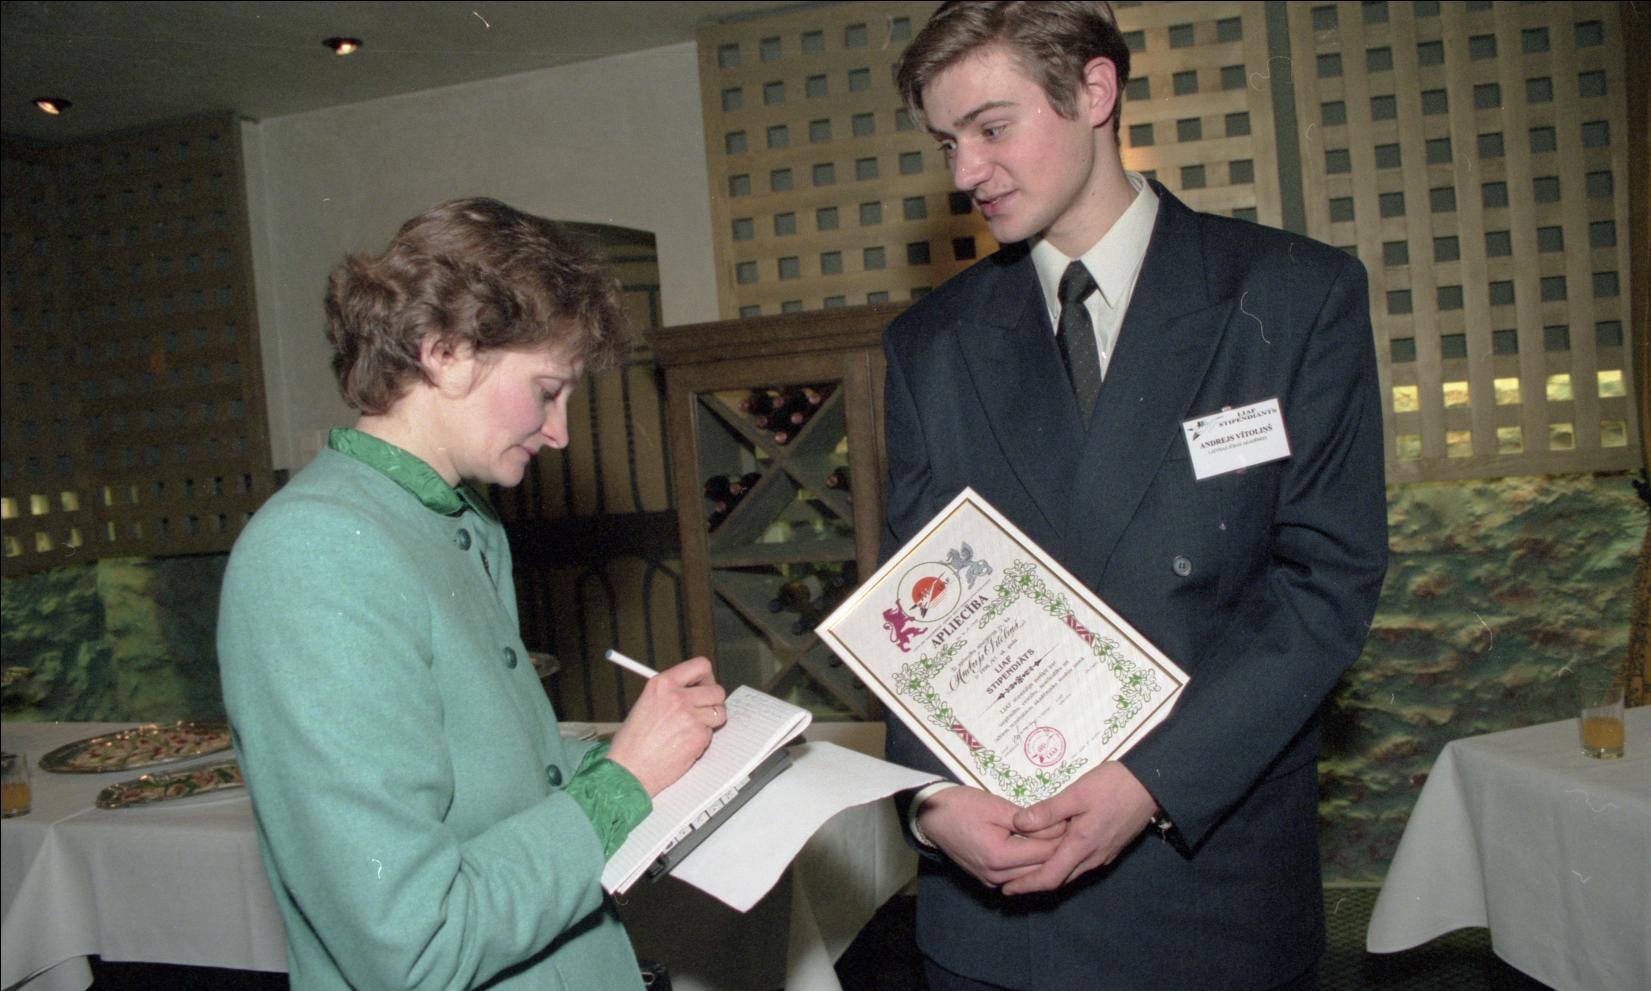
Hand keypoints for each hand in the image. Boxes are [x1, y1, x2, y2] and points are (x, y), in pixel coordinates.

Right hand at [606, 657, 725, 796]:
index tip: (705, 684)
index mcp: (663, 684)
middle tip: (704, 708)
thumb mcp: (646, 703)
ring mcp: (690, 717)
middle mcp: (678, 697)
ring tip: (692, 728)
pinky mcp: (698, 736)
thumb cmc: (632, 742)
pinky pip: (711, 733)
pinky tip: (685, 743)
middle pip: (717, 690)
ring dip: (710, 720)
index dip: (707, 676)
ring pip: (719, 712)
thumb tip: (694, 689)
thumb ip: (670, 693)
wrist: (629, 769)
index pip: (701, 665)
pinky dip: (702, 739)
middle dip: (713, 700)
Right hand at [915, 786, 1065, 888]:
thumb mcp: (997, 807)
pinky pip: (1017, 875)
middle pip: (1041, 868)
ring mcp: (991, 881)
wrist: (930, 816)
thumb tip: (1060, 829)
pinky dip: (1031, 864)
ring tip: (1059, 837)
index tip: (1076, 822)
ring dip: (1046, 858)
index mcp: (999, 856)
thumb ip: (1030, 822)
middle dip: (1059, 850)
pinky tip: (1039, 848)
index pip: (1045, 853)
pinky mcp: (988, 879)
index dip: (1064, 838)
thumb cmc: (962, 806)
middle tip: (1073, 829)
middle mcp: (996, 876)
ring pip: (1031, 875)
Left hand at [1000, 762, 1157, 894]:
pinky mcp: (1110, 847)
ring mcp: (1103, 854)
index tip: (1006, 889)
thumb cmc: (1113, 786)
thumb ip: (1047, 811)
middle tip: (1009, 882)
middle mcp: (1093, 857)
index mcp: (1082, 846)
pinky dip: (1063, 865)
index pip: (1049, 877)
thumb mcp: (1077, 794)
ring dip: (1049, 875)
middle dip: (1034, 883)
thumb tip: (1018, 824)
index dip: (1026, 885)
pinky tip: (1054, 855)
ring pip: (1071, 872)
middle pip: (1059, 879)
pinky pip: (1082, 864)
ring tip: (1026, 871)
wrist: (1151, 785)